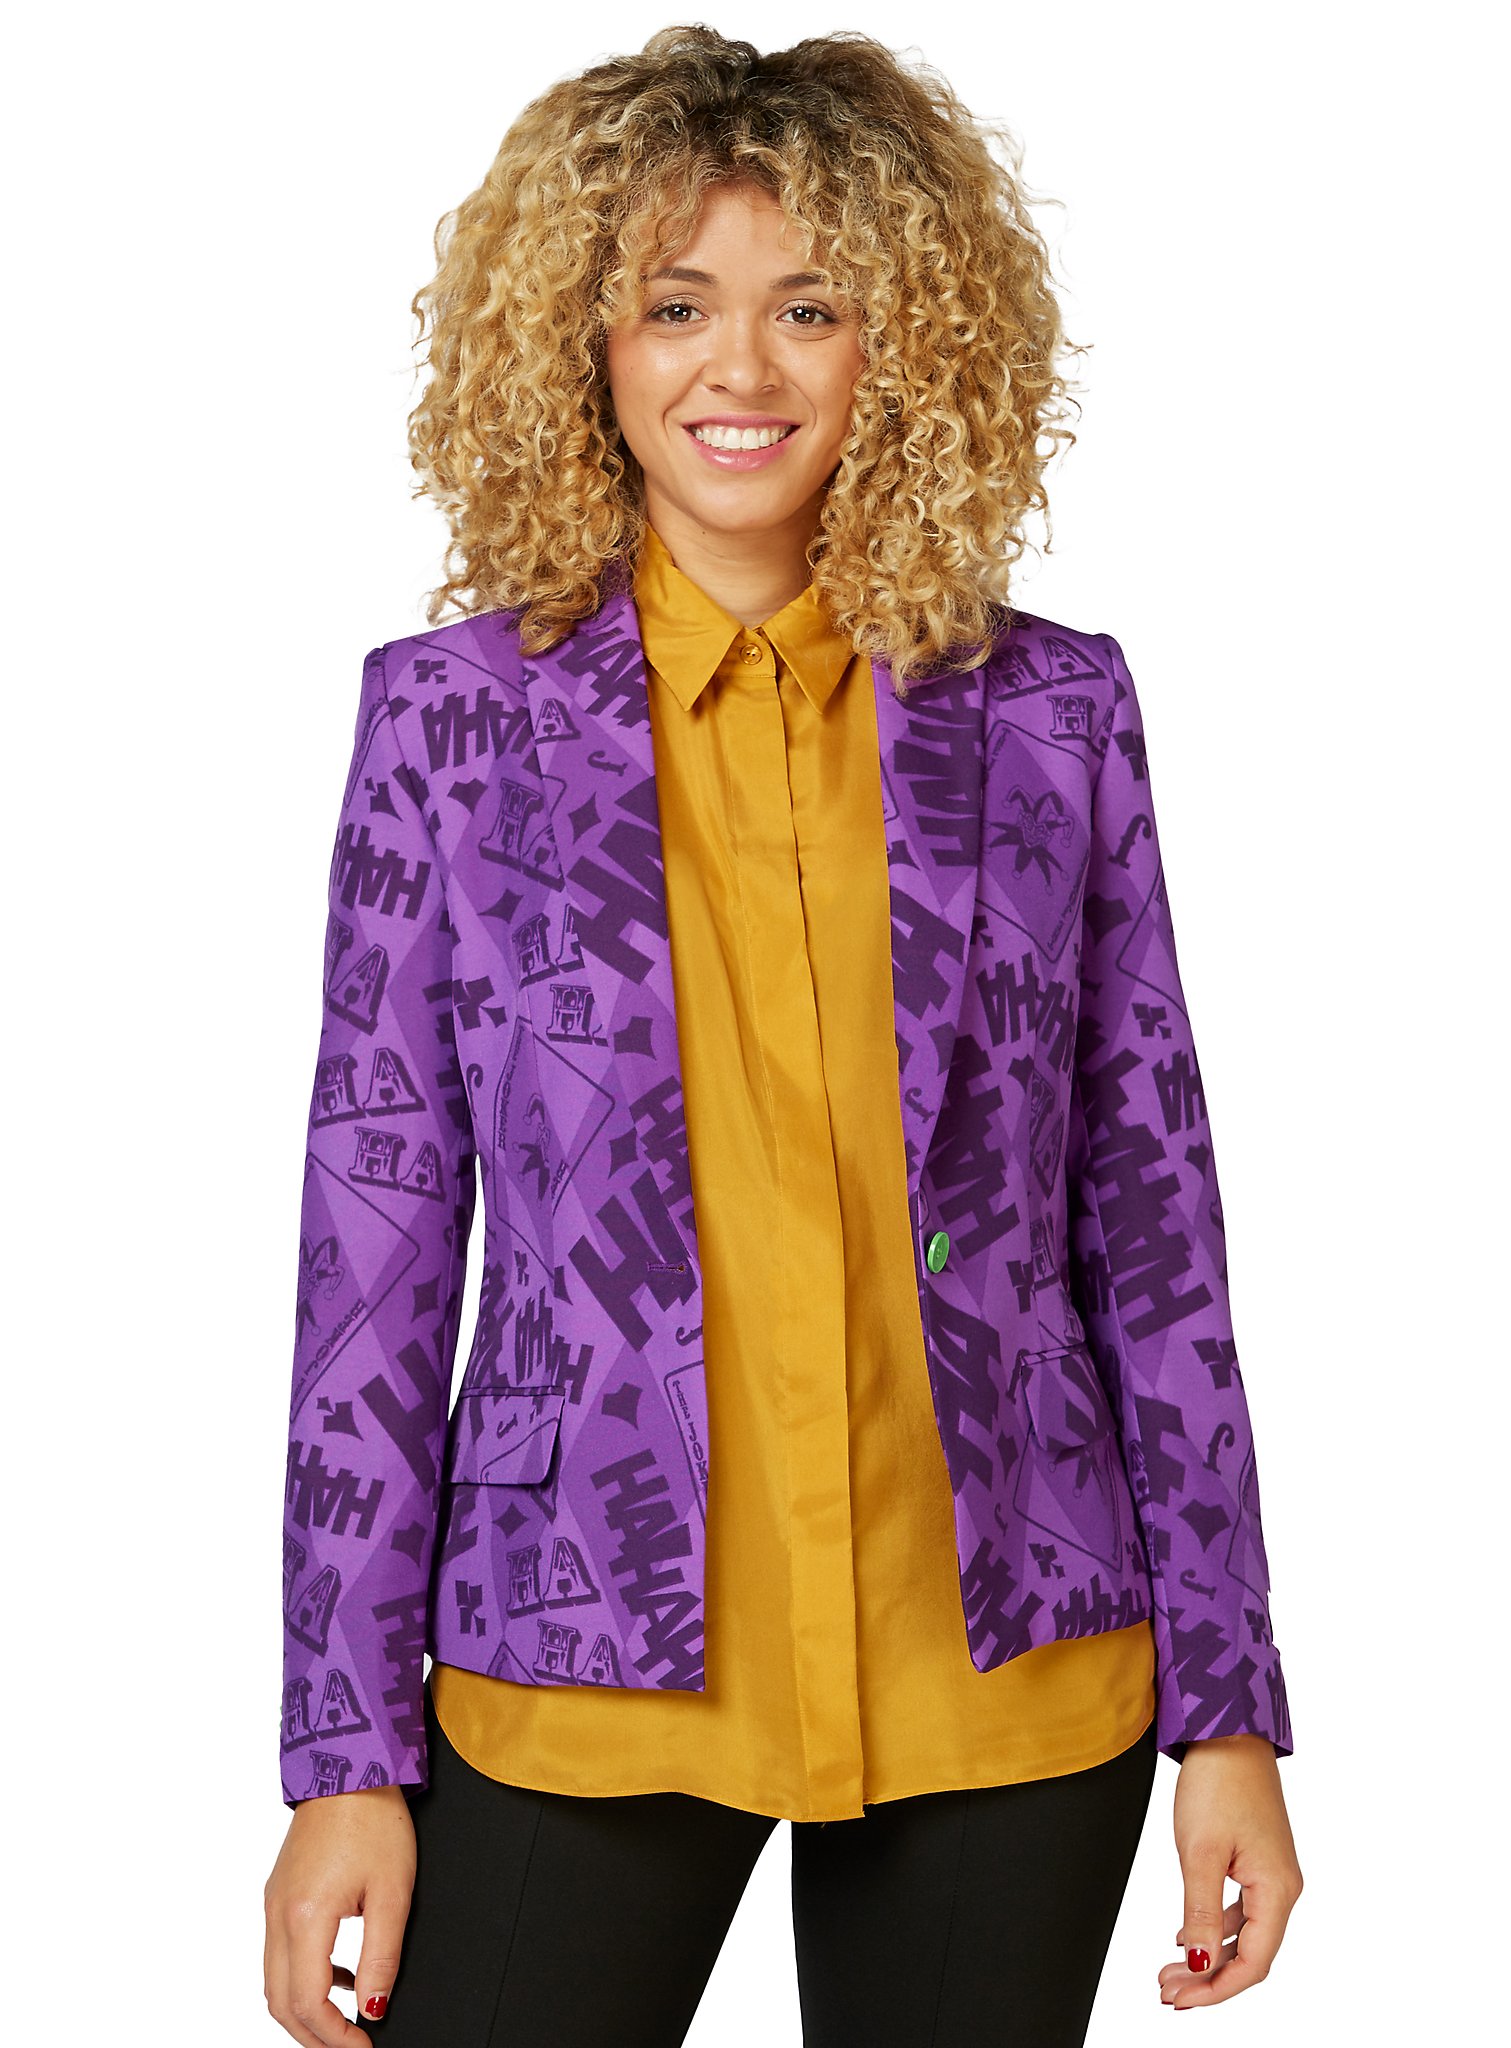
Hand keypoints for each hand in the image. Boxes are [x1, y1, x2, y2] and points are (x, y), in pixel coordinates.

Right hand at [264, 1784, 415, 2042]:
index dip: (335, 2036)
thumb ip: (382, 1957)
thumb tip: (374, 2007)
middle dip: (312, 2035)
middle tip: (349, 2046)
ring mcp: (273, 1902)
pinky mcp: (278, 1892)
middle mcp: (278, 1914)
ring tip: (347, 2018)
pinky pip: (280, 1953)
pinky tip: (341, 1974)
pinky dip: (303, 1977)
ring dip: (305, 2008)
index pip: (309, 2002)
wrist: (349, 1765)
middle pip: (279, 2002)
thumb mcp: (393, 1892)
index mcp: (306, 1916)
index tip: (363, 2046)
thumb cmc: (374, 1818)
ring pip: (274, 1980)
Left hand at [1160, 1733, 1302, 2008]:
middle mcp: (1283, 1887)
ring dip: (1209, 1956)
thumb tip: (1201, 1964)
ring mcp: (1272, 1873)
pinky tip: (1187, 1936)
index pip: (1254, 1963)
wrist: (1227, 1730)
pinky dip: (1214, 1929)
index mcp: (1278, 1889)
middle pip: (1251, 1954)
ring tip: (1170, 1970)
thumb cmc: (1218, 1782)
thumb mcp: (1200, 1852)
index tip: (1180, 2000)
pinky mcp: (1258, 1860)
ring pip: (1244, 1934)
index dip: (1217, 1989)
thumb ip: (1201, 1913)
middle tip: (1167, 1991)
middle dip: (1209, 1978)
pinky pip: (1241, 1910)